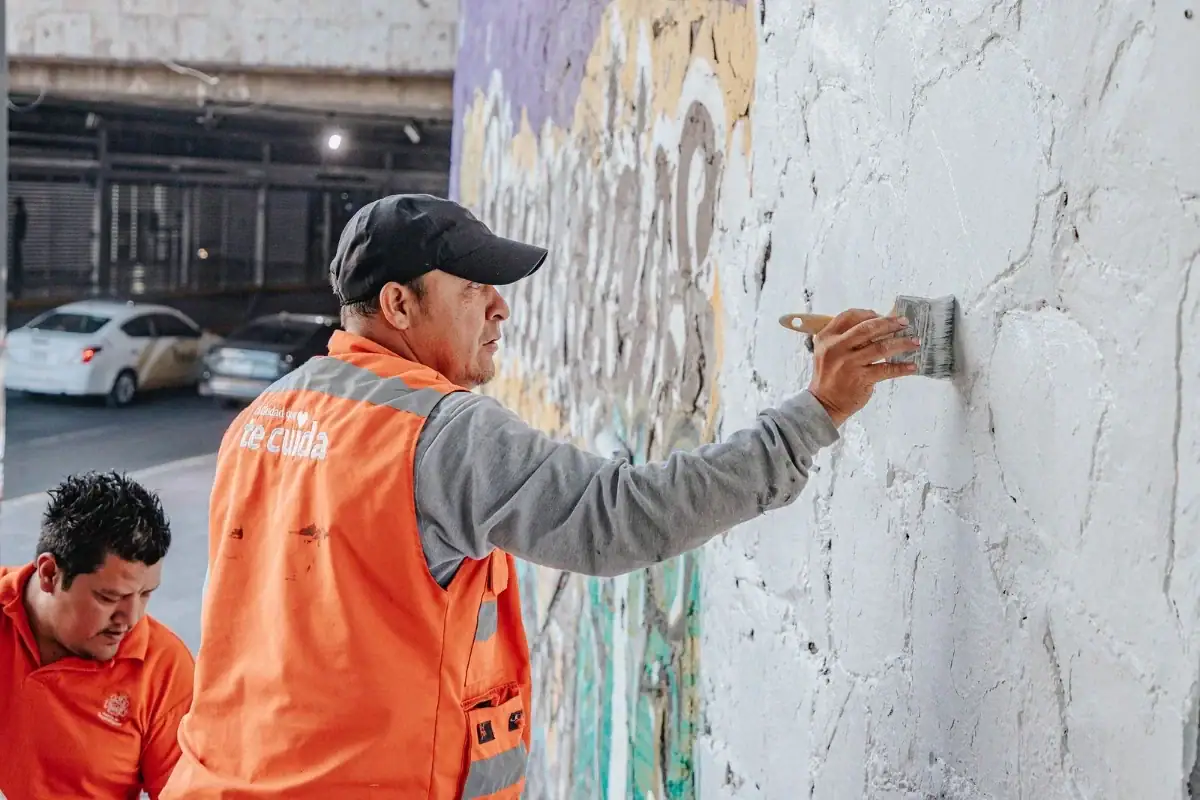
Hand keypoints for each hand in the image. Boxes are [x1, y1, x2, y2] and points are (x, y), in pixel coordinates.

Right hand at [806, 309, 919, 425]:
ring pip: (881, 347)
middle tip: (905, 323)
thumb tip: (877, 326)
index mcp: (827, 338)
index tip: (884, 316)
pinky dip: (901, 368)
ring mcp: (849, 363)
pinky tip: (911, 367)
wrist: (824, 403)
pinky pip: (886, 369)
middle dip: (890, 323)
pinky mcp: (861, 378)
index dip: (869, 313)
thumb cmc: (830, 375)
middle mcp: (837, 348)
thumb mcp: (828, 352)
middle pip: (868, 328)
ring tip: (915, 342)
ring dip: (902, 343)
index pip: (849, 316)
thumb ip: (845, 338)